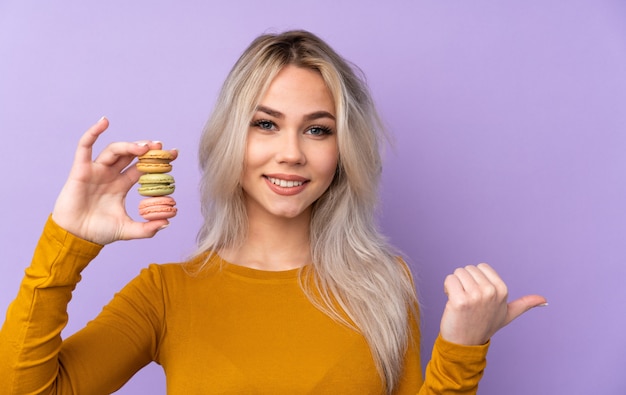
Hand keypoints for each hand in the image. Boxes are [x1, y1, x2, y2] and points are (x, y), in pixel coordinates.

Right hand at [52, 117, 177, 244]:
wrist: (75, 237)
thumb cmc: (98, 232)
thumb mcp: (128, 230)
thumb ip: (147, 229)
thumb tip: (168, 222)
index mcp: (122, 185)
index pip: (142, 168)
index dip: (156, 161)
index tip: (174, 154)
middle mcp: (110, 175)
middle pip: (131, 155)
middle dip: (146, 149)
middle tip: (162, 147)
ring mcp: (96, 171)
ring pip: (114, 150)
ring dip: (129, 146)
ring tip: (144, 148)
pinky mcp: (81, 170)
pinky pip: (85, 147)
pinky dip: (93, 133)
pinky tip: (104, 122)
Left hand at [439, 263, 546, 344]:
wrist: (466, 343)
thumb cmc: (484, 326)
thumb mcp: (507, 314)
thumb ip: (524, 304)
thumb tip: (544, 300)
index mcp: (502, 290)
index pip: (481, 267)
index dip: (476, 279)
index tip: (478, 296)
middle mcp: (491, 291)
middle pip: (468, 269)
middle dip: (464, 282)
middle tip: (468, 301)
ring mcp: (476, 296)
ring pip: (458, 273)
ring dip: (455, 285)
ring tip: (460, 302)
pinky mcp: (460, 300)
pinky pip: (449, 280)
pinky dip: (447, 289)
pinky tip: (452, 303)